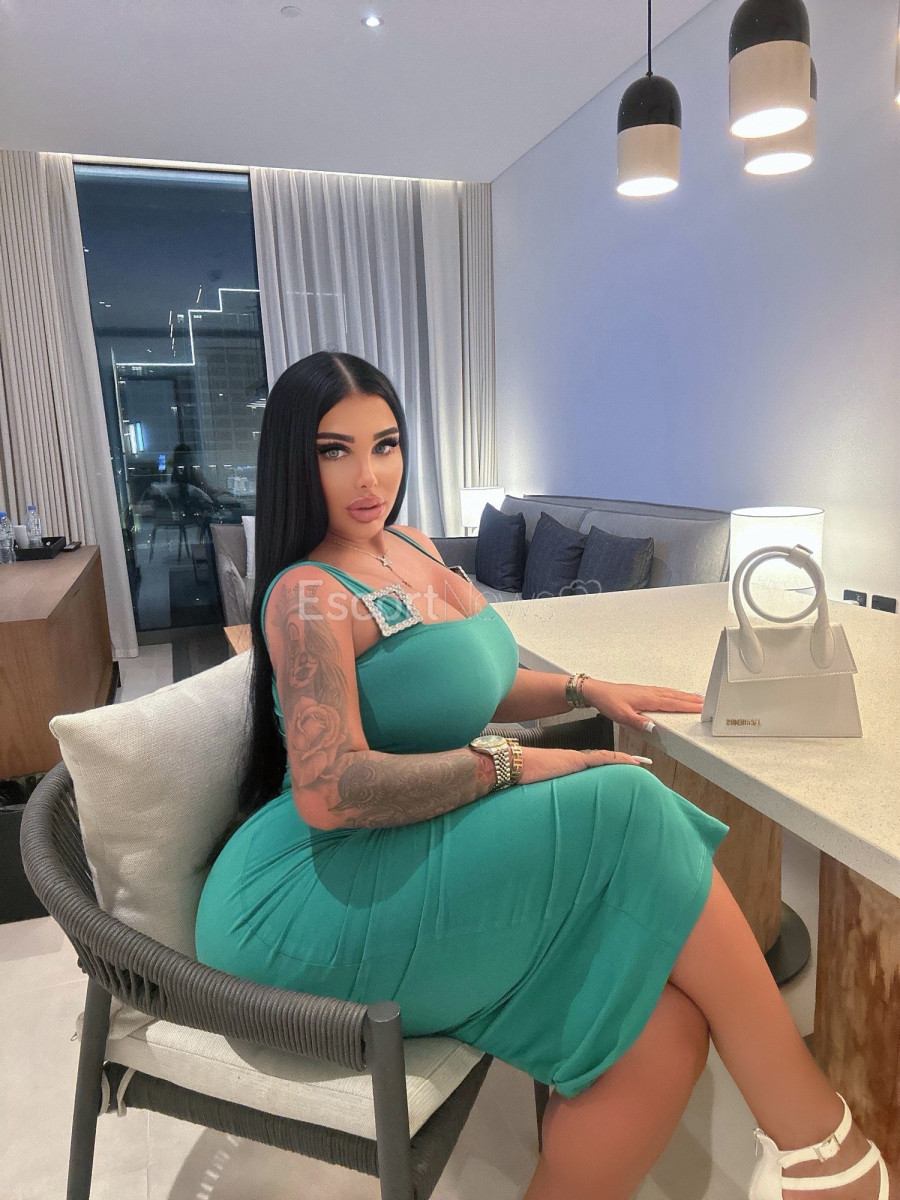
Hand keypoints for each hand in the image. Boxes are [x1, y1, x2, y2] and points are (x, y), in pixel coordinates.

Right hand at [517, 745, 650, 786]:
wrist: (513, 767)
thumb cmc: (522, 781)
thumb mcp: (543, 791)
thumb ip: (555, 798)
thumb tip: (560, 815)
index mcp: (567, 767)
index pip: (593, 765)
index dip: (610, 766)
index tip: (624, 769)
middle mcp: (574, 760)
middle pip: (603, 762)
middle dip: (622, 763)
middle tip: (641, 765)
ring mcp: (575, 759)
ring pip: (606, 759)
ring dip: (624, 761)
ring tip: (643, 763)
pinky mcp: (575, 760)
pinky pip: (602, 758)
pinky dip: (618, 759)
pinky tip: (632, 762)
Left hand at [582, 680, 704, 733]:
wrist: (597, 691)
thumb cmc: (608, 702)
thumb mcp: (621, 715)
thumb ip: (638, 721)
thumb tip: (652, 726)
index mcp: (647, 698)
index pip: (672, 703)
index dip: (687, 706)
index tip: (700, 707)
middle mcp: (649, 693)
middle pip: (674, 696)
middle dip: (690, 699)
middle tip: (705, 702)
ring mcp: (646, 691)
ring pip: (670, 692)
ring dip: (683, 695)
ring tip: (695, 698)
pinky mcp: (642, 691)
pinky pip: (663, 691)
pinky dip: (673, 693)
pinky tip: (673, 695)